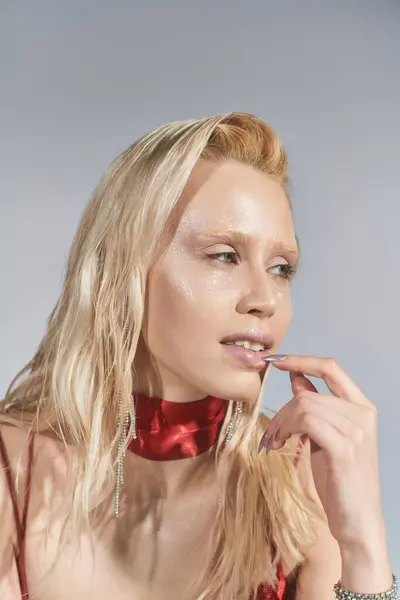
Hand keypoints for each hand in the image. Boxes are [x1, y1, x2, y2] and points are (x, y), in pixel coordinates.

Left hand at [259, 355, 385, 549]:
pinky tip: (280, 445)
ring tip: (275, 442)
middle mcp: (363, 414)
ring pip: (304, 405)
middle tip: (271, 432)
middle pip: (308, 392)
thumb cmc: (342, 479)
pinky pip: (305, 421)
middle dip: (282, 410)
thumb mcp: (326, 435)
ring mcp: (355, 430)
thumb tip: (296, 378)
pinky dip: (286, 430)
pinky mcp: (344, 448)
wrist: (358, 520)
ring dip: (281, 423)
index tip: (276, 360)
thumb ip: (316, 405)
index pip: (331, 368)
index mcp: (362, 407)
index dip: (302, 360)